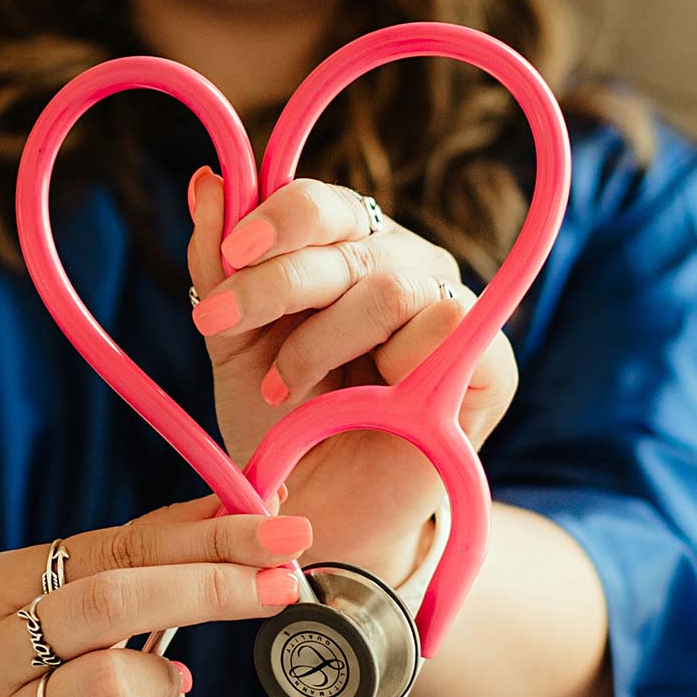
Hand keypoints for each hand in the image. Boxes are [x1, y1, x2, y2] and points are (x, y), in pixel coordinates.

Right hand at [0, 492, 311, 696]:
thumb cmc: (16, 647)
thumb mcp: (51, 586)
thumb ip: (141, 550)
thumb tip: (246, 510)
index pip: (112, 550)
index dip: (205, 537)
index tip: (279, 531)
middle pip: (110, 604)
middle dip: (211, 587)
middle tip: (282, 582)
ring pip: (114, 685)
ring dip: (166, 676)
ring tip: (163, 679)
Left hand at [187, 169, 517, 586]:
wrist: (320, 515)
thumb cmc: (283, 428)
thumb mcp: (235, 347)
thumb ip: (219, 269)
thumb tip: (208, 181)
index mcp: (346, 252)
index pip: (321, 204)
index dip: (275, 218)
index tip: (227, 258)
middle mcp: (401, 266)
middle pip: (348, 235)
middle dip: (274, 281)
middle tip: (220, 324)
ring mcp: (448, 308)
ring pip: (390, 285)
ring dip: (321, 341)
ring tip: (283, 390)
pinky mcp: (489, 362)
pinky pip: (446, 326)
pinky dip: (389, 365)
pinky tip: (360, 403)